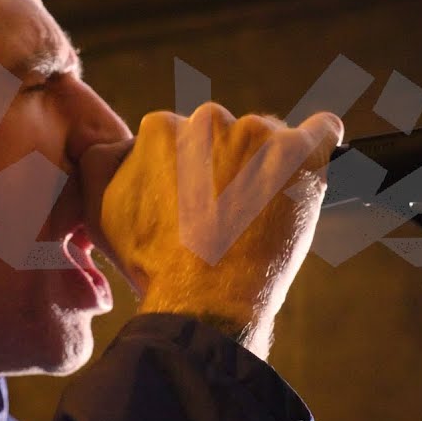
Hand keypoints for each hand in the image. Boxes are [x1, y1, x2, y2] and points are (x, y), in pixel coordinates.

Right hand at [80, 102, 342, 358]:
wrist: (204, 299)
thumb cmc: (152, 262)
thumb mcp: (99, 211)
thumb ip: (100, 163)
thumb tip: (117, 145)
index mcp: (160, 128)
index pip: (177, 137)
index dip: (182, 171)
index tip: (187, 202)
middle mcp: (208, 121)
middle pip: (222, 135)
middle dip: (222, 165)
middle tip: (220, 213)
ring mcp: (259, 134)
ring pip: (267, 139)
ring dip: (264, 167)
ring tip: (256, 214)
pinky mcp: (302, 154)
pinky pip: (322, 130)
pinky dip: (318, 145)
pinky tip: (307, 171)